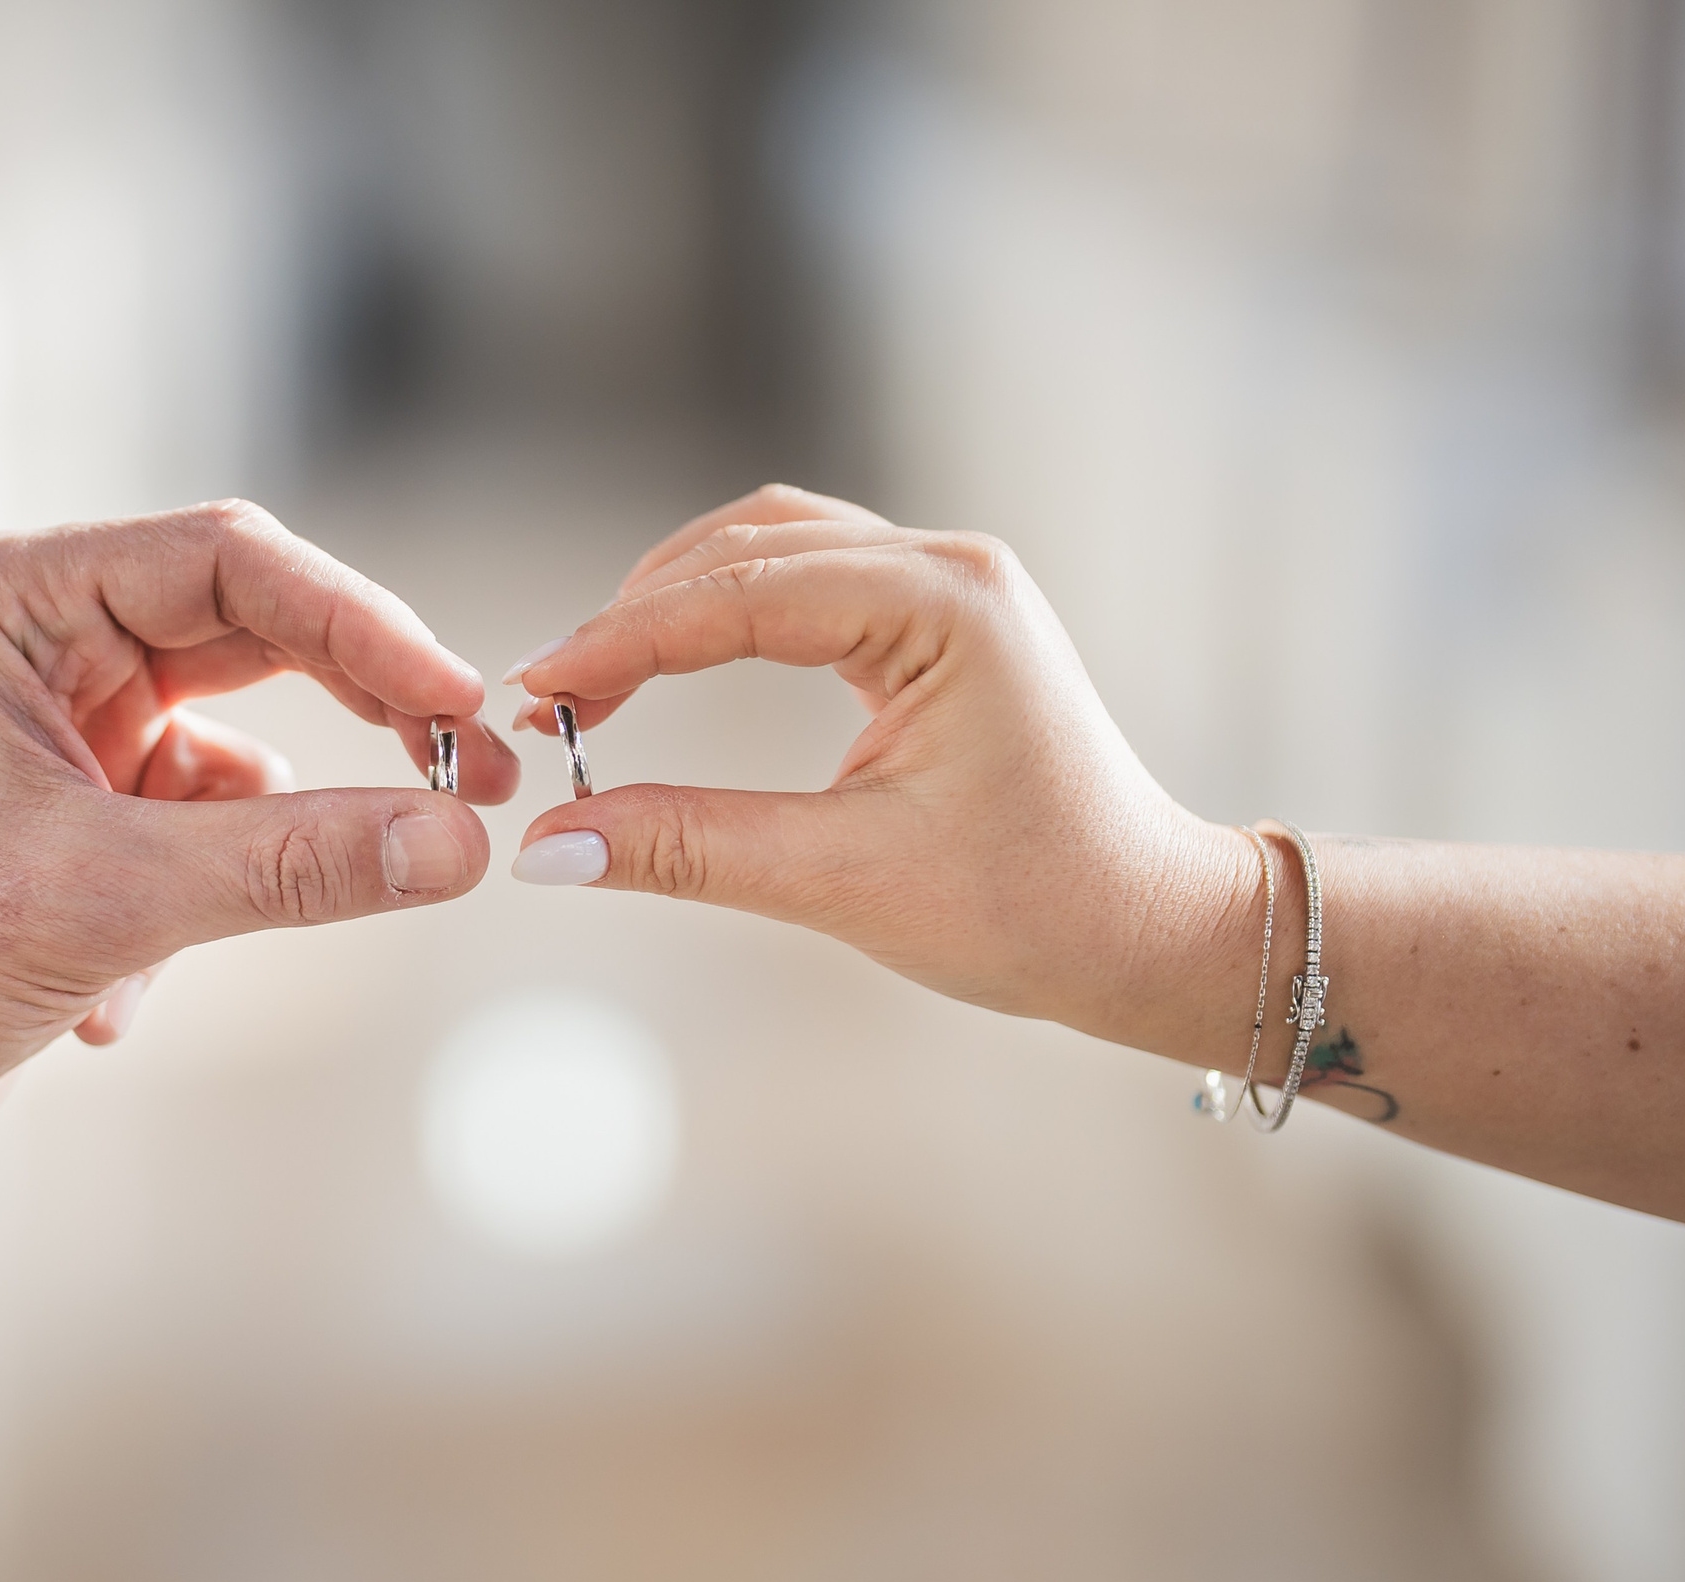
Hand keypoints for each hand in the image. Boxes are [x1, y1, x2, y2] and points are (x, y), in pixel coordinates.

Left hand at [0, 500, 518, 1220]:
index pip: (230, 564)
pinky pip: (198, 831)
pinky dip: (184, 915)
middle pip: (249, 639)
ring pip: (232, 753)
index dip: (364, 627)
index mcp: (7, 596)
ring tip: (165, 952)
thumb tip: (460, 843)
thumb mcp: (110, 902)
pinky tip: (102, 1000)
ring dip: (235, 862)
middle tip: (471, 780)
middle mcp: (31, 635)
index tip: (464, 702)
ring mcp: (54, 721)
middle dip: (354, 725)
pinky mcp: (71, 806)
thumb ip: (297, 862)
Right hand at [507, 485, 1246, 1039]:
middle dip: (635, 619)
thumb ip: (691, 847)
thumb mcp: (846, 881)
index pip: (742, 594)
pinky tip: (667, 666)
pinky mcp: (934, 622)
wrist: (1149, 931)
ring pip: (769, 551)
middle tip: (550, 705)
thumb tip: (549, 846)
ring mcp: (945, 587)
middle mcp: (948, 569)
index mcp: (946, 605)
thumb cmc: (1034, 909)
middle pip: (746, 548)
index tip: (535, 693)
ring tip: (593, 688)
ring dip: (672, 607)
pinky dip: (720, 616)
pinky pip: (803, 585)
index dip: (622, 640)